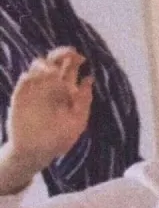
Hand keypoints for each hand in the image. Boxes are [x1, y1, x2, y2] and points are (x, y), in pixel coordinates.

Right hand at [6, 47, 92, 171]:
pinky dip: (31, 76)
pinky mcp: (20, 96)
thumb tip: (90, 79)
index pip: (69, 68)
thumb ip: (84, 101)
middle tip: (69, 53)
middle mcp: (51, 86)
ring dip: (46, 64)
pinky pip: (24, 80)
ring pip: (38, 67)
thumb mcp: (78, 122)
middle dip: (61, 54)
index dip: (74, 59)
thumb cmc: (61, 138)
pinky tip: (38, 79)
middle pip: (55, 62)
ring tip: (54, 71)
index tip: (81, 57)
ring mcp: (35, 90)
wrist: (37, 153)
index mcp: (66, 90)